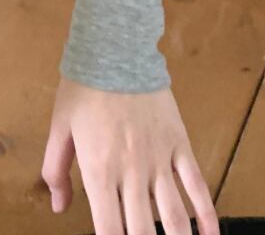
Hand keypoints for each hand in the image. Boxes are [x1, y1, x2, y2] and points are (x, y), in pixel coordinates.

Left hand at [40, 76, 218, 234]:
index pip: (110, 231)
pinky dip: (208, 216)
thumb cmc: (83, 87)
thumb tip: (59, 208)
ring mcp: (160, 160)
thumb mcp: (59, 127)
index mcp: (99, 171)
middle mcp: (132, 172)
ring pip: (176, 218)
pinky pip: (198, 187)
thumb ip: (56, 171)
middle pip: (145, 232)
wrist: (114, 48)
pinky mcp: (180, 145)